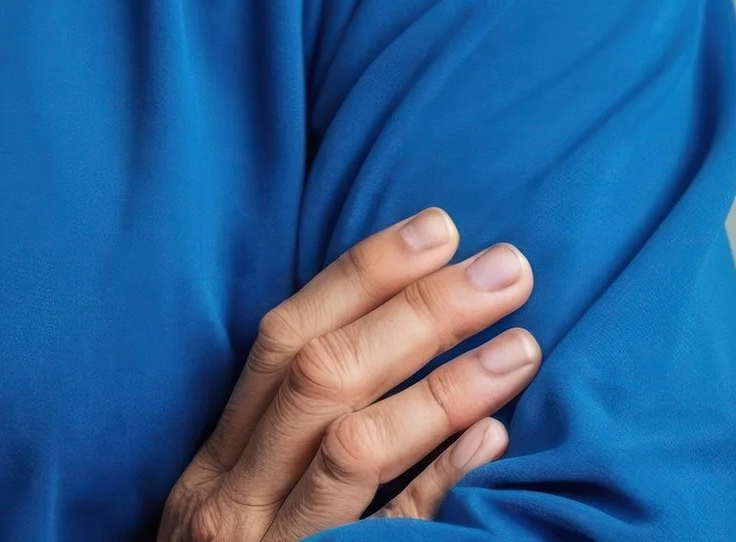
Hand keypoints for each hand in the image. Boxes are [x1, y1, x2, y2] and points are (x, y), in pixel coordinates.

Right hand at [157, 210, 538, 539]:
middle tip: (505, 262)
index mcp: (213, 472)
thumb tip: (402, 370)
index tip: (435, 226)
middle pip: (321, 379)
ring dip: (440, 382)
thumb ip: (287, 453)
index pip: (281, 343)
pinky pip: (388, 539)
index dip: (359, 277)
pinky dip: (441, 482)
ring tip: (522, 338)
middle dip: (414, 310)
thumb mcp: (237, 525)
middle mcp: (231, 506)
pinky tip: (496, 436)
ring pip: (352, 449)